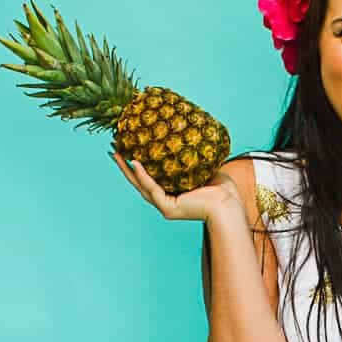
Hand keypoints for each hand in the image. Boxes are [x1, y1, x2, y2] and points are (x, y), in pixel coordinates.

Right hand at [110, 151, 242, 223]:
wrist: (228, 203)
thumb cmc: (221, 188)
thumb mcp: (201, 166)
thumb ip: (189, 156)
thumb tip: (185, 132)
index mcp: (171, 191)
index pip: (149, 177)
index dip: (136, 164)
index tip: (126, 147)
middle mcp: (165, 200)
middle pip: (139, 181)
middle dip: (125, 166)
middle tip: (113, 149)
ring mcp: (165, 206)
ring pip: (141, 186)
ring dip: (127, 170)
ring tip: (116, 154)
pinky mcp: (168, 208)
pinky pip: (152, 189)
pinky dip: (143, 176)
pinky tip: (135, 162)